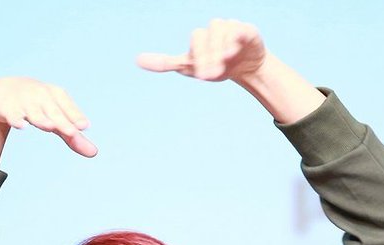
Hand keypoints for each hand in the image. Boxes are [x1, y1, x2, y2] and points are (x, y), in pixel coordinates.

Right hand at [0, 77, 96, 156]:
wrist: (5, 90)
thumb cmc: (40, 106)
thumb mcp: (57, 118)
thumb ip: (73, 136)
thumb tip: (94, 153)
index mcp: (57, 95)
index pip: (68, 107)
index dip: (76, 116)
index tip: (84, 126)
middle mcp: (42, 96)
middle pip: (54, 111)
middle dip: (63, 122)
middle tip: (73, 132)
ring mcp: (25, 102)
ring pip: (34, 112)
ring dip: (41, 119)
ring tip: (49, 127)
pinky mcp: (9, 109)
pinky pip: (13, 115)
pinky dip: (17, 119)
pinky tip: (21, 126)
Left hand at [137, 18, 266, 82]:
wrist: (246, 67)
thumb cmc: (216, 65)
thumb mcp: (189, 67)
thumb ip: (165, 63)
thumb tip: (137, 60)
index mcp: (200, 38)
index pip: (196, 43)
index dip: (198, 57)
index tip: (200, 77)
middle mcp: (213, 30)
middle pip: (207, 36)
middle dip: (208, 56)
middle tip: (211, 75)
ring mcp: (230, 28)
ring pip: (221, 30)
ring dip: (221, 47)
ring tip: (224, 61)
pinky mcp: (246, 31)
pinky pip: (240, 29)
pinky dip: (236, 37)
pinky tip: (234, 50)